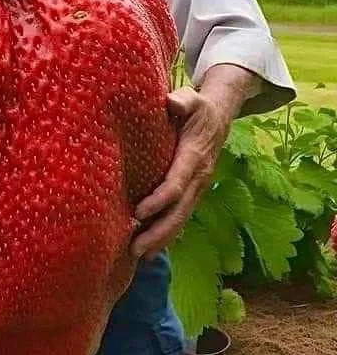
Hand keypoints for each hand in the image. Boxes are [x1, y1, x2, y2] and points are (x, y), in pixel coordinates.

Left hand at [129, 86, 230, 261]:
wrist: (219, 117)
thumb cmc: (198, 108)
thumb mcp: (191, 98)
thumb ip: (182, 101)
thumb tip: (171, 103)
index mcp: (194, 157)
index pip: (176, 184)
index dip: (158, 200)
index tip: (138, 213)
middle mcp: (198, 178)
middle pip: (179, 212)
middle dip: (158, 232)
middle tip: (135, 250)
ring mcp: (197, 188)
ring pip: (180, 219)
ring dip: (161, 240)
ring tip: (138, 257)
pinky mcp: (193, 193)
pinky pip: (180, 217)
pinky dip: (166, 234)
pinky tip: (149, 248)